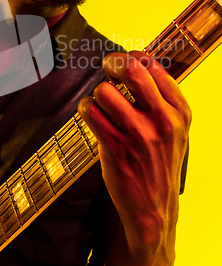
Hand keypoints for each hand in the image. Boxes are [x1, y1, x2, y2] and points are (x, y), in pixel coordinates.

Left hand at [78, 51, 190, 265]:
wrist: (154, 207)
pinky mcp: (115, 147)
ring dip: (97, 95)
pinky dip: (85, 108)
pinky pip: (90, 112)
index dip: (131, 58)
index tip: (122, 64)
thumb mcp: (175, 129)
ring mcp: (139, 134)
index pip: (153, 66)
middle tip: (107, 68)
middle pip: (131, 70)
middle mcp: (163, 120)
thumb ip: (161, 98)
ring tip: (101, 105)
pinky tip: (92, 115)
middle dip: (112, 63)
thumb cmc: (160, 161)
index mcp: (180, 111)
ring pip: (104, 91)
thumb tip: (134, 62)